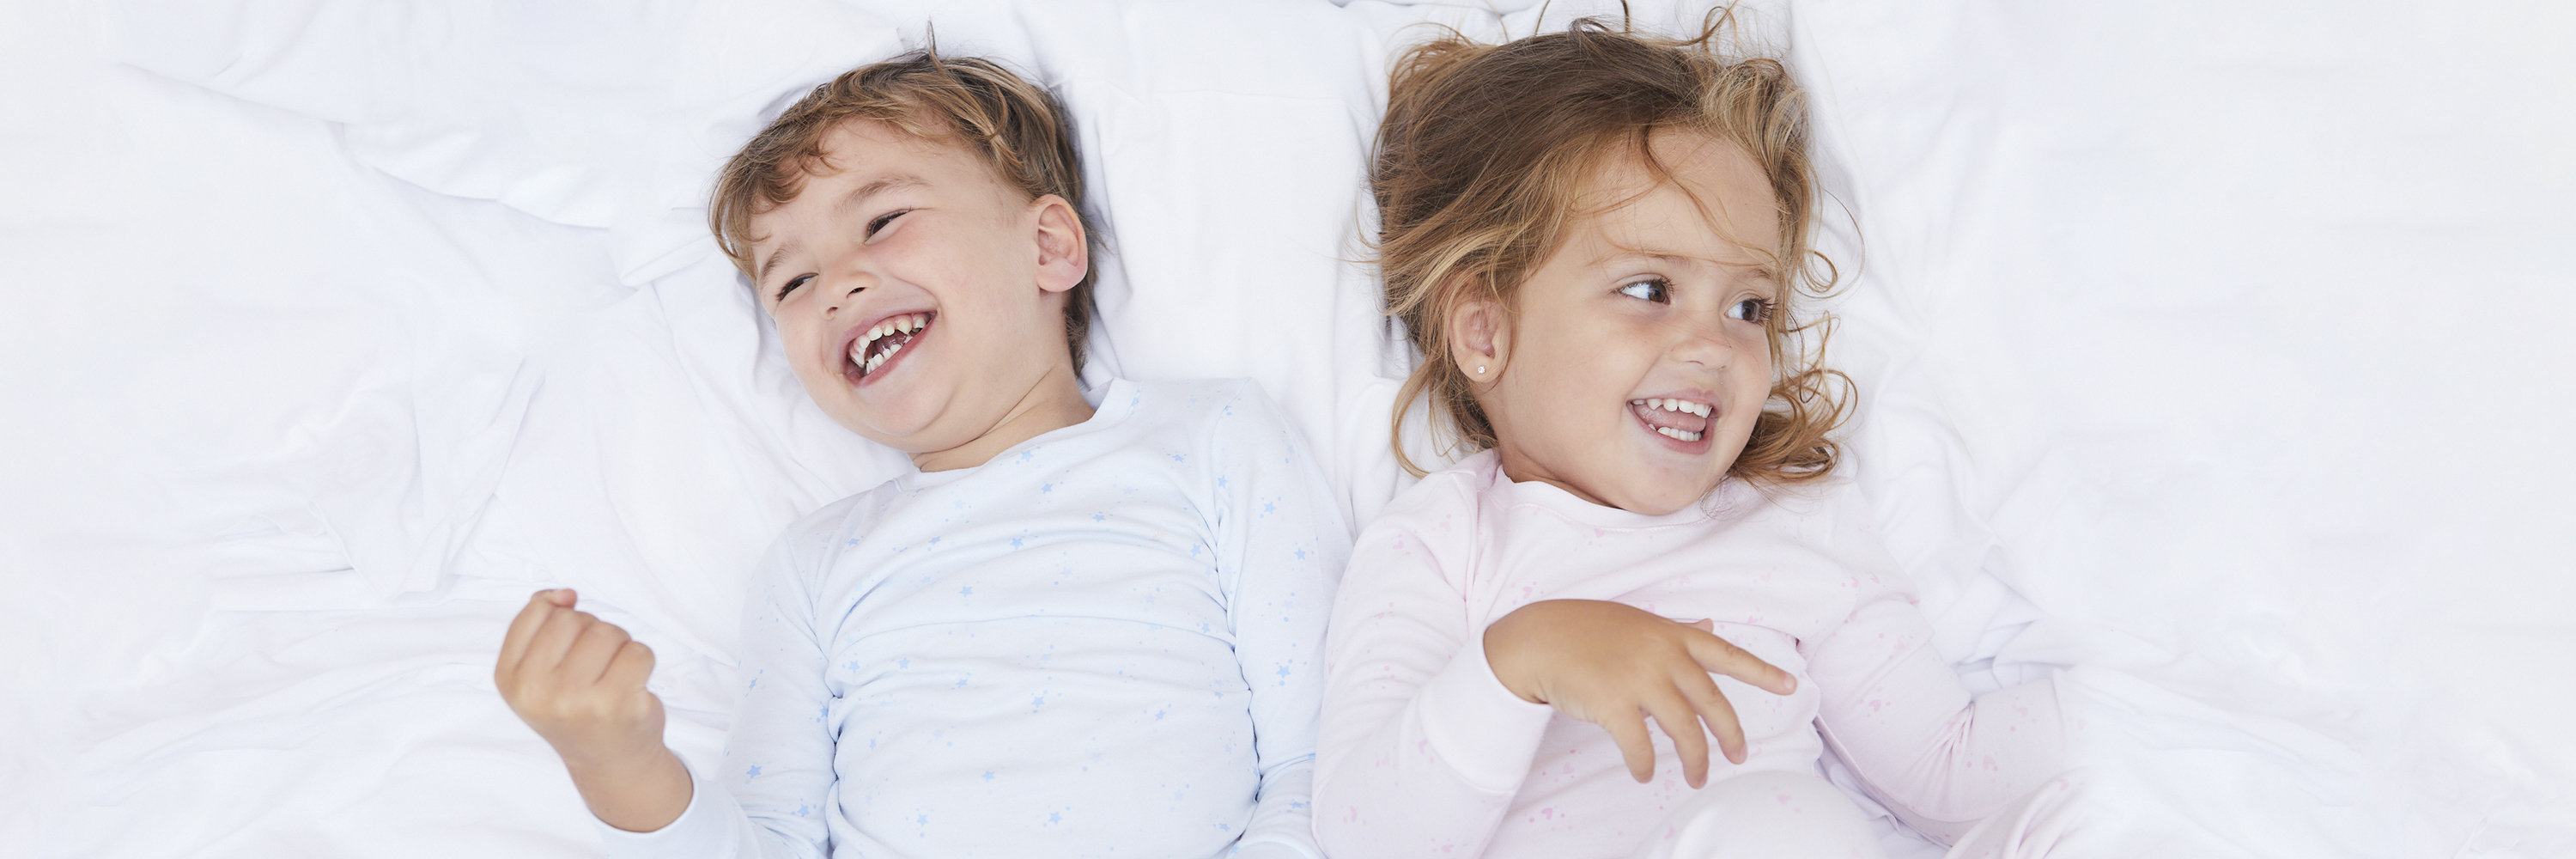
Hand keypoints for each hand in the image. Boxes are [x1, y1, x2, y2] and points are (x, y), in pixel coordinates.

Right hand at [495, 589, 688, 830]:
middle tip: (593, 668)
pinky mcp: (617, 705)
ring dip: (619, 645)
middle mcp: (537, 691)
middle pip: (574, 619)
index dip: (562, 619)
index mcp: (509, 678)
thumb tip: (565, 595)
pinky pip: (639, 652)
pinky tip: (632, 685)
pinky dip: (643, 661)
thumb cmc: (575, 705)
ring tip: (612, 675)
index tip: (568, 649)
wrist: (608, 761)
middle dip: (592, 632)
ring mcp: (576, 700)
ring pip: (608, 632)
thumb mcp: (538, 668)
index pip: (537, 612)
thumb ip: (541, 621)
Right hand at [1482, 599, 1796, 787]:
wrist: (1540, 639)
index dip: (1761, 672)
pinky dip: (1646, 765)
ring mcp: (1639, 680)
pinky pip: (1641, 747)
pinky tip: (1646, 774)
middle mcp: (1663, 655)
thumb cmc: (1588, 630)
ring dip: (1694, 760)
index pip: (1727, 654)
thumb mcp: (1639, 623)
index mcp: (1672, 635)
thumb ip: (1678, 632)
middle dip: (1730, 735)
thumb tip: (1710, 627)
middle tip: (1738, 757)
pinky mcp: (1614, 705)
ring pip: (1684, 730)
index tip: (1792, 686)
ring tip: (1696, 778)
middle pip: (1712, 703)